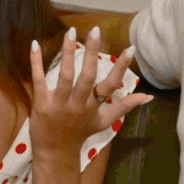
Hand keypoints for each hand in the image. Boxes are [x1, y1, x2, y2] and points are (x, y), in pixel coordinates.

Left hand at [28, 28, 150, 158]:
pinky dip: (36, 62)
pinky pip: (39, 80)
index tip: (131, 48)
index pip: (111, 84)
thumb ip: (125, 107)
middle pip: (87, 76)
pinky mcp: (41, 104)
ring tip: (70, 32)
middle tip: (95, 30)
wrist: (55, 153)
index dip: (121, 67)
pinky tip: (35, 44)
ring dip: (67, 53)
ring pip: (65, 76)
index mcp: (94, 106)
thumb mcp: (105, 121)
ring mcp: (59, 104)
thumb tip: (148, 97)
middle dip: (91, 53)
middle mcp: (79, 104)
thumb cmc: (80, 133)